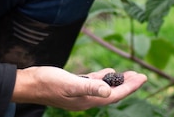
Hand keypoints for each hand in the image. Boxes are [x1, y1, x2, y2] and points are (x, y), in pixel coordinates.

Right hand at [13, 67, 146, 109]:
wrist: (28, 84)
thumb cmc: (47, 83)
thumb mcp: (69, 83)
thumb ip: (89, 86)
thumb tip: (108, 91)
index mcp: (87, 100)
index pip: (115, 95)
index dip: (131, 87)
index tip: (144, 78)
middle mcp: (86, 99)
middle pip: (113, 93)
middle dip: (128, 85)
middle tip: (142, 75)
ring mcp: (80, 93)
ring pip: (105, 88)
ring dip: (118, 82)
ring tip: (130, 74)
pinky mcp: (74, 86)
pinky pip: (94, 84)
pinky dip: (103, 78)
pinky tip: (109, 73)